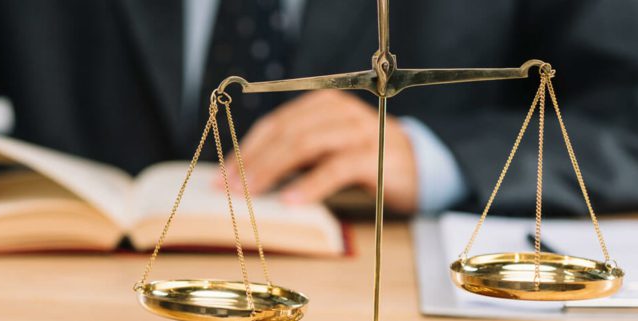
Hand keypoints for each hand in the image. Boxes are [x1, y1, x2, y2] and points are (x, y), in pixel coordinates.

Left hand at [222, 90, 418, 212]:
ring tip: (252, 194)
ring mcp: (358, 130)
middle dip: (253, 161)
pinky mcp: (375, 155)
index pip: (275, 124)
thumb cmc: (360, 158)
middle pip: (287, 132)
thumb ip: (293, 156)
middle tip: (229, 189)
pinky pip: (336, 167)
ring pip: (306, 145)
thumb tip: (244, 178)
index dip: (245, 150)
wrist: (417, 166)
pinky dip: (311, 185)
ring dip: (274, 170)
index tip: (220, 176)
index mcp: (321, 105)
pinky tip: (291, 201)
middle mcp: (338, 111)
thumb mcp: (324, 150)